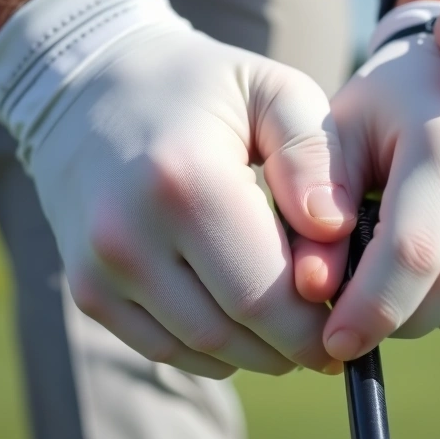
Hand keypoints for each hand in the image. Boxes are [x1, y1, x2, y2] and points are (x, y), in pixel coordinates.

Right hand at [0, 0, 354, 377]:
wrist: (89, 87)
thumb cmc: (202, 87)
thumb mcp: (272, 90)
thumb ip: (316, 154)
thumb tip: (336, 229)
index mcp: (186, 180)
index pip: (268, 294)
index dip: (319, 321)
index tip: (351, 309)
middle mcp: (129, 234)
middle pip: (235, 332)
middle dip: (294, 344)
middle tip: (330, 327)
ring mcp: (99, 269)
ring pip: (201, 350)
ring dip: (257, 351)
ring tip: (291, 321)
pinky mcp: (88, 290)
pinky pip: (165, 349)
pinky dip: (213, 349)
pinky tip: (242, 320)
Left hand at [294, 0, 439, 360]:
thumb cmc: (392, 102)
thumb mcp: (340, 126)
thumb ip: (315, 194)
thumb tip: (314, 282)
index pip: (411, 254)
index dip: (371, 310)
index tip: (335, 344)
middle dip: (393, 316)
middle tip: (356, 303)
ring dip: (428, 307)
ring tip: (399, 260)